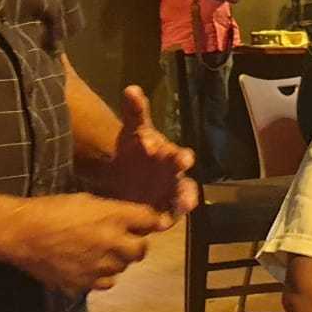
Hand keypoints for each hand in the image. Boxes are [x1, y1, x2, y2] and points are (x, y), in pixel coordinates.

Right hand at [0, 192, 168, 293]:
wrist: (22, 233)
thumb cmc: (52, 209)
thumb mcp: (87, 200)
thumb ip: (114, 210)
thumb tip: (135, 217)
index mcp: (113, 216)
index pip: (151, 220)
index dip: (153, 222)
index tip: (151, 223)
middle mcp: (111, 242)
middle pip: (142, 250)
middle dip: (136, 245)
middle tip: (123, 240)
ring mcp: (98, 265)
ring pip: (123, 267)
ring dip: (117, 260)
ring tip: (100, 251)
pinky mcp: (83, 283)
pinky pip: (106, 282)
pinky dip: (102, 275)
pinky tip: (90, 266)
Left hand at [92, 86, 198, 216]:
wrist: (125, 178)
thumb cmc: (133, 153)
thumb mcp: (131, 132)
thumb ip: (134, 112)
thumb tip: (132, 88)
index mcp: (167, 152)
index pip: (173, 149)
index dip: (167, 149)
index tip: (149, 145)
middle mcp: (173, 171)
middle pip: (181, 169)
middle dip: (182, 167)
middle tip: (181, 163)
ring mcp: (171, 191)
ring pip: (184, 194)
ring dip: (186, 197)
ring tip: (185, 203)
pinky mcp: (165, 210)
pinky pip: (172, 215)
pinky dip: (171, 218)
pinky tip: (165, 222)